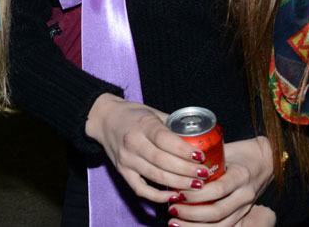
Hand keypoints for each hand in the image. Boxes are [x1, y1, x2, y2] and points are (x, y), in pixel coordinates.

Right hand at [84, 94, 203, 203]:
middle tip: (204, 174)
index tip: (201, 156)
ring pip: (155, 176)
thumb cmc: (133, 114)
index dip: (184, 150)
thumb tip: (198, 137)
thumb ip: (172, 125)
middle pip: (162, 161)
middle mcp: (133, 143)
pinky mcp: (122, 172)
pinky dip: (158, 196)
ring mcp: (126, 160)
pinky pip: (141, 189)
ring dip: (178, 183)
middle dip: (186, 171)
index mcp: (143, 124)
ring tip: (196, 185)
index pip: (165, 140)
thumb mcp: (153, 112)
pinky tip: (174, 195)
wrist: (104, 119)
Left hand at [169, 136, 272, 225]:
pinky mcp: (243, 214)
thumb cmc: (243, 152)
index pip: (217, 189)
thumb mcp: (227, 150)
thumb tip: (178, 162)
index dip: (195, 194)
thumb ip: (206, 158)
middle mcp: (245, 194)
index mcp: (241, 175)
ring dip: (194, 226)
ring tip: (174, 222)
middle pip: (217, 212)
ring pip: (220, 225)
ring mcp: (245, 207)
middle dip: (191, 213)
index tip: (177, 193)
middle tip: (172, 208)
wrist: (267, 160)